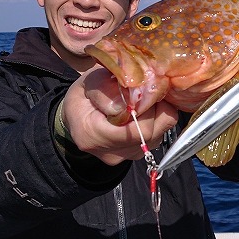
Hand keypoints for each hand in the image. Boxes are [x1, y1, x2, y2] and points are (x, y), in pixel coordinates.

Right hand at [62, 68, 177, 165]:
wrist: (80, 114)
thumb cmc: (84, 95)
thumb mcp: (89, 82)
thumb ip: (106, 91)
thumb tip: (130, 102)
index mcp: (92, 136)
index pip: (134, 131)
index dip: (145, 108)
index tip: (143, 88)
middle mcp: (111, 153)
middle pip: (150, 133)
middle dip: (155, 107)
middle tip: (149, 89)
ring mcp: (126, 156)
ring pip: (158, 134)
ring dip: (158, 113)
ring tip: (145, 97)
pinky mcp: (137, 154)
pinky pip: (159, 135)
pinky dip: (157, 119)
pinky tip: (145, 108)